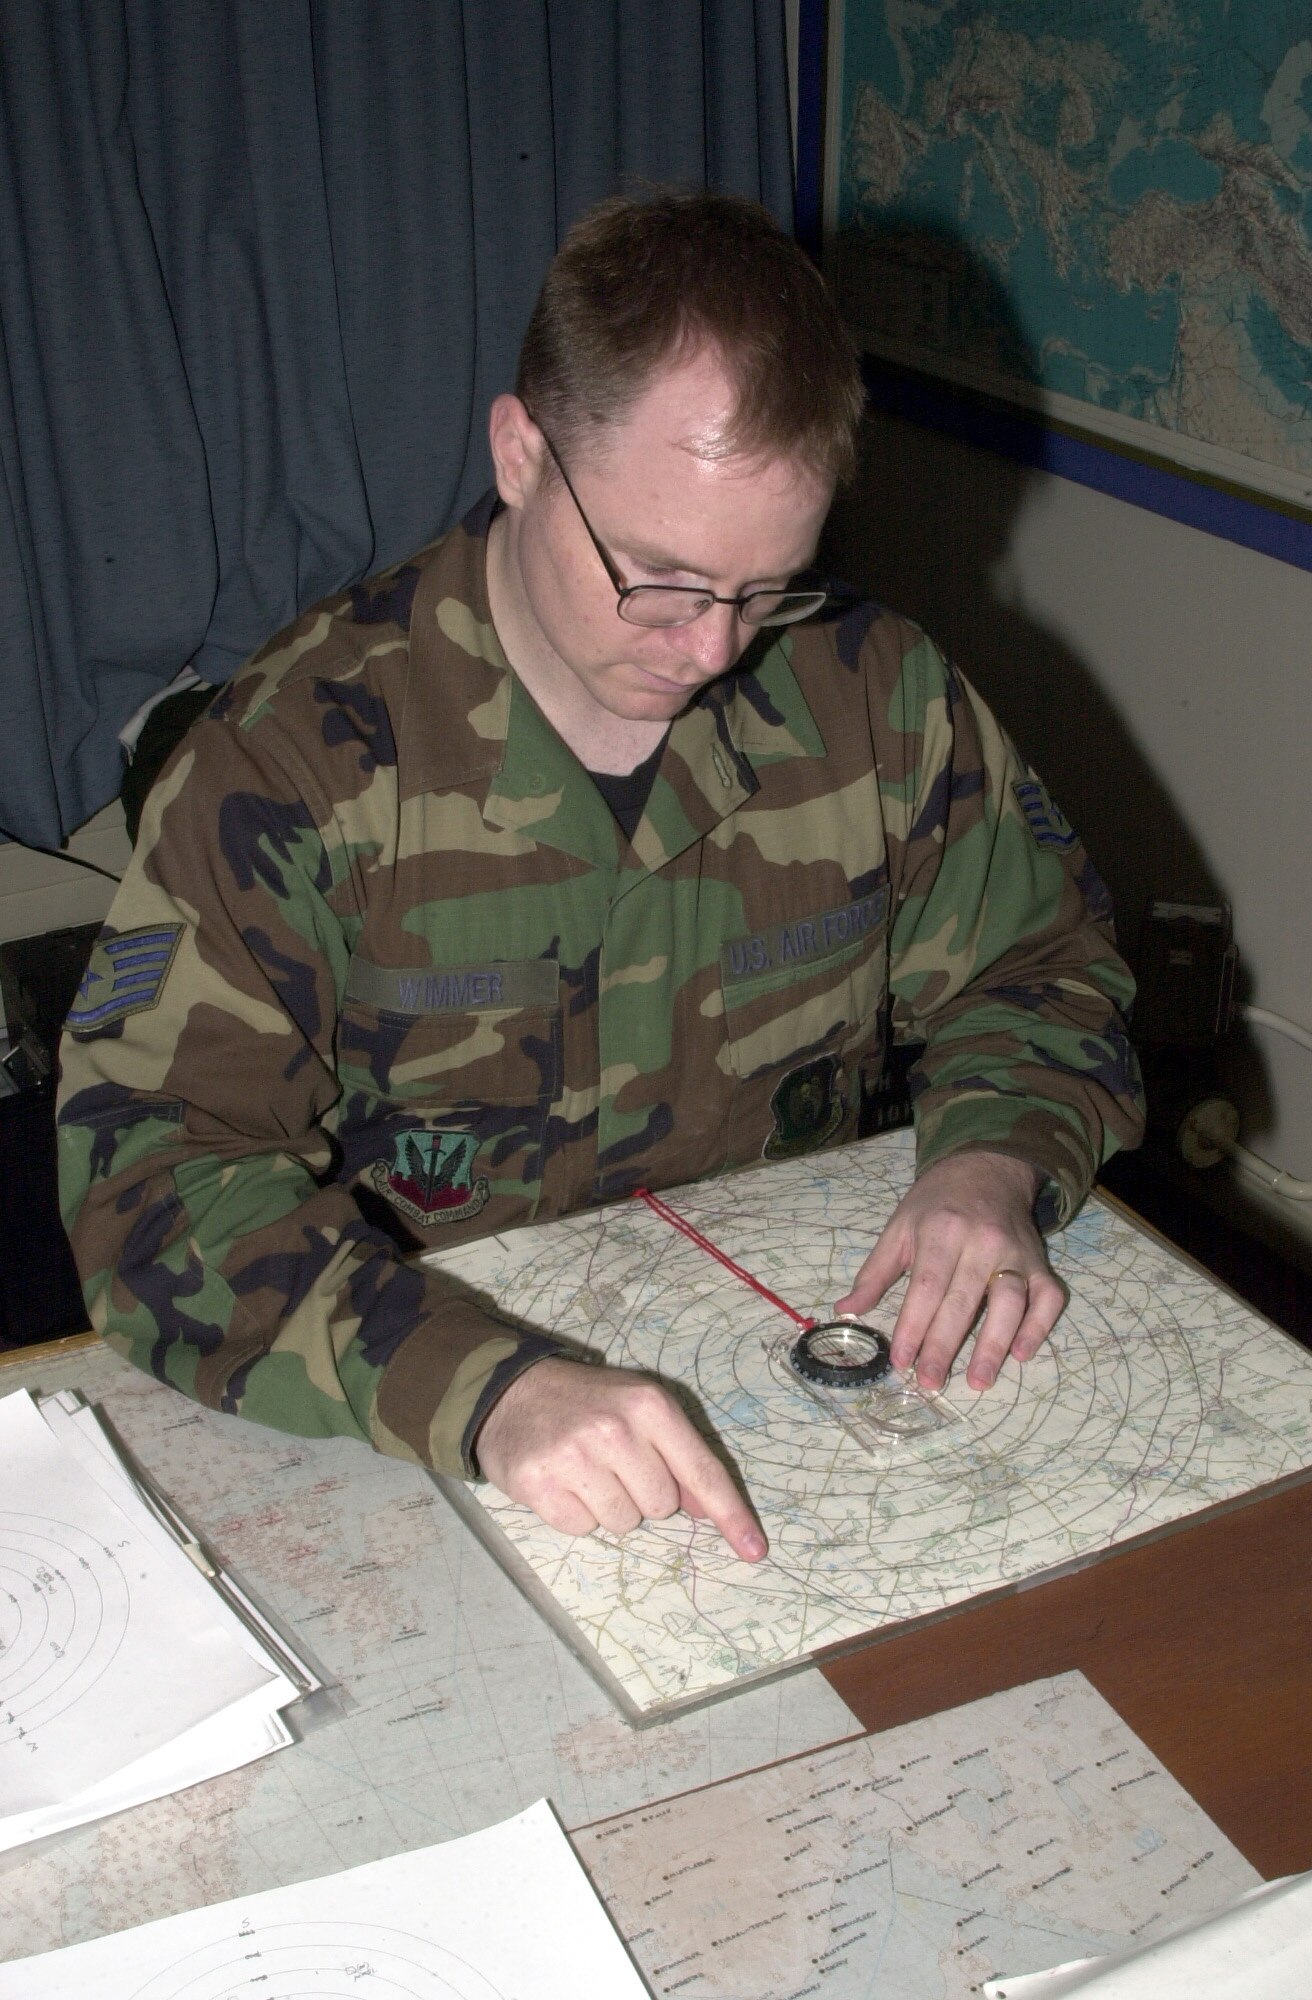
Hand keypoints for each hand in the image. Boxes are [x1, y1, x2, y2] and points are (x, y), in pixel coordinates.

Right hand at [474, 1357, 767, 1560]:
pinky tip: (561, 1483)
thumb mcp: (639, 1409)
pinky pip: (582, 1529)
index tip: (754, 1551)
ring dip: (608, 1507)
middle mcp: (616, 1429)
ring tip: (586, 1472)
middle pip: (662, 1507)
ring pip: (623, 1523)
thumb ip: (678, 1455)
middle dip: (643, 1495)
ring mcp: (576, 1457)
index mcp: (650, 1406)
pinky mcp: (540, 1483)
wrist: (510, 1391)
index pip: (702, 1472)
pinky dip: (575, 1514)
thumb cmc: (587, 1403)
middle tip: (614, 1465)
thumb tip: (709, 1510)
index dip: (731, 1516)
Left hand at [835, 1151, 1065, 1390]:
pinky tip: (1021, 1354)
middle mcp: (983, 1241)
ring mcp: (1016, 1253)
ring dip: (994, 1344)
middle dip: (945, 1345)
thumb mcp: (899, 1227)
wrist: (987, 1170)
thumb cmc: (936, 1204)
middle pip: (964, 1300)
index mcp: (942, 1230)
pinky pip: (1048, 1298)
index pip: (927, 1286)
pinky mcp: (1040, 1263)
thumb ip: (875, 1272)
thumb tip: (845, 1311)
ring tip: (977, 1381)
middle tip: (931, 1382)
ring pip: (1010, 1302)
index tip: (901, 1361)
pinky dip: (1039, 1327)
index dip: (914, 1325)